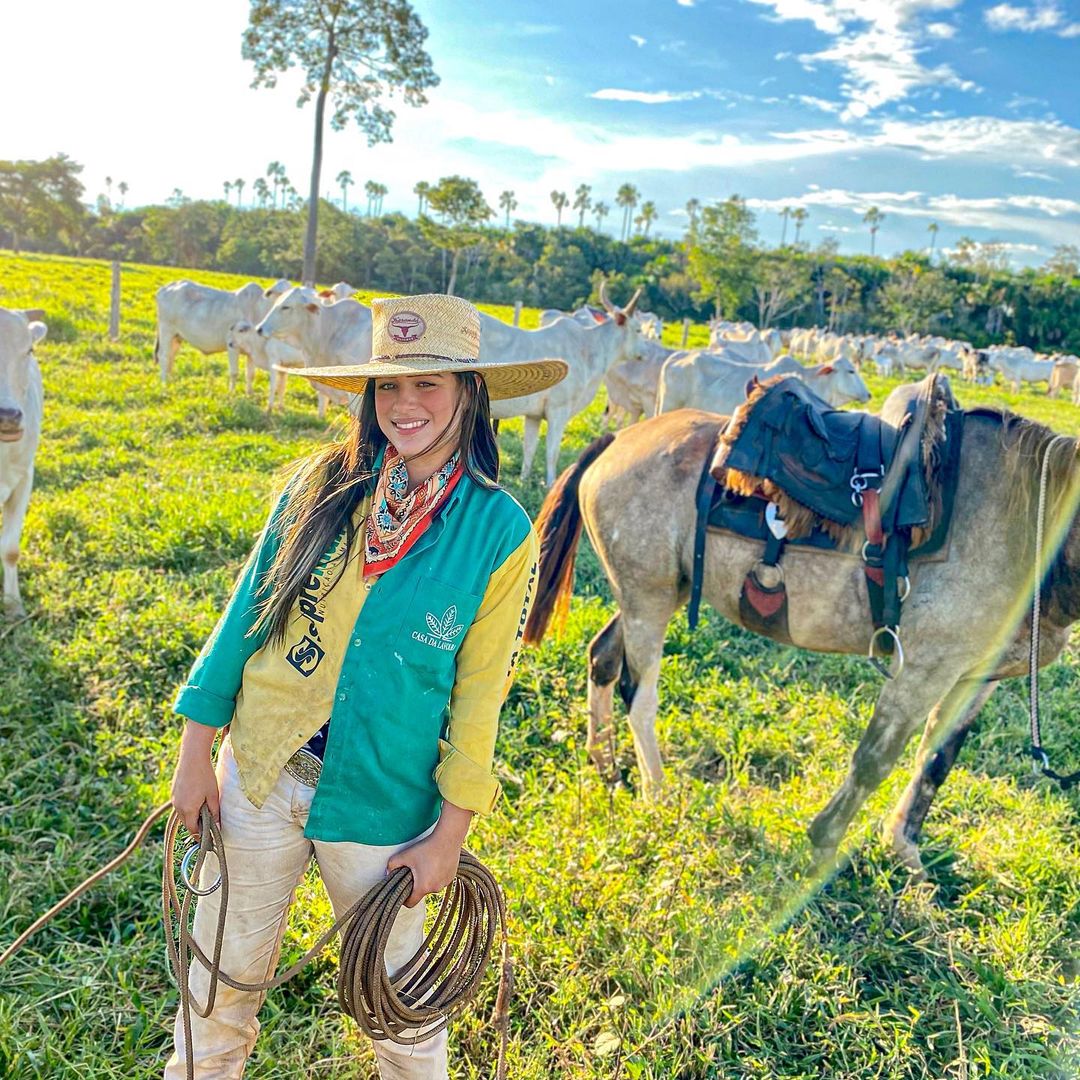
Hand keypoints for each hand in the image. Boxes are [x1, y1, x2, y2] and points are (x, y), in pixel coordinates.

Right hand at [171, 721, 219, 837]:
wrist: (192, 757)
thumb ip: (215, 812)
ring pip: (183, 814)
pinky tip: (196, 799)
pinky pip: (180, 805)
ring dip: (192, 816)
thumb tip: (217, 827)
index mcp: (188, 809)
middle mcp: (178, 807)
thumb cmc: (205, 776)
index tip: (209, 838)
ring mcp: (174, 799)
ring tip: (204, 811)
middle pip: (187, 823)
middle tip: (208, 825)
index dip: (201, 835)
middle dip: (197, 826)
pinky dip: (187, 807)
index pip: (193, 830)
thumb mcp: (213, 795)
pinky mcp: (173, 792)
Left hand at [386, 832, 462, 907]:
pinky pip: (440, 880)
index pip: (411, 903)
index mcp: (423, 887)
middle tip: (414, 869)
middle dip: (416, 884)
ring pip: (432, 885)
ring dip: (427, 879)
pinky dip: (437, 874)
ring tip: (426, 863)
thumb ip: (392, 864)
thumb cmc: (427, 848)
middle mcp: (435, 888)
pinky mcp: (451, 877)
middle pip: (421, 892)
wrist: (448, 839)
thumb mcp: (406, 855)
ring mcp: (445, 883)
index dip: (404, 899)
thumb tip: (387, 873)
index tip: (402, 889)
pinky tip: (435, 862)